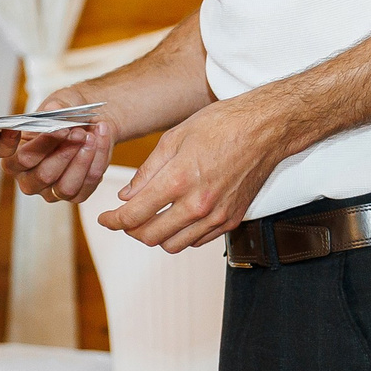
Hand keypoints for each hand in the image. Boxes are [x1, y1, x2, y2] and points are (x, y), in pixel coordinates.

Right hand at [10, 87, 117, 205]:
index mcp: (15, 159)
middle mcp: (29, 179)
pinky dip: (98, 160)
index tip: (50, 128)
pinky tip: (100, 139)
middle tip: (78, 131)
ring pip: (66, 187)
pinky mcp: (76, 196)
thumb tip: (54, 108)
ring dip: (82, 159)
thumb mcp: (61, 103)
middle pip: (44, 175)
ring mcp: (52, 191)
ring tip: (91, 136)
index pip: (20, 157)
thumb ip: (56, 107)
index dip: (35, 144)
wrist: (89, 121)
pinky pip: (87, 185)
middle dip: (64, 151)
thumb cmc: (66, 114)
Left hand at [98, 92, 287, 251]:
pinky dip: (181, 235)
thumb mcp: (174, 138)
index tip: (105, 219)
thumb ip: (147, 172)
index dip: (112, 220)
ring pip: (173, 245)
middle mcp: (197, 204)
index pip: (133, 215)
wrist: (265, 128)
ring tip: (151, 219)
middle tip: (125, 218)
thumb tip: (126, 196)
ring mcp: (216, 216)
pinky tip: (177, 218)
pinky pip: (197, 241)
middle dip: (131, 230)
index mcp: (178, 180)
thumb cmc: (222, 125)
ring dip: (156, 236)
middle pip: (150, 237)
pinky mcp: (231, 220)